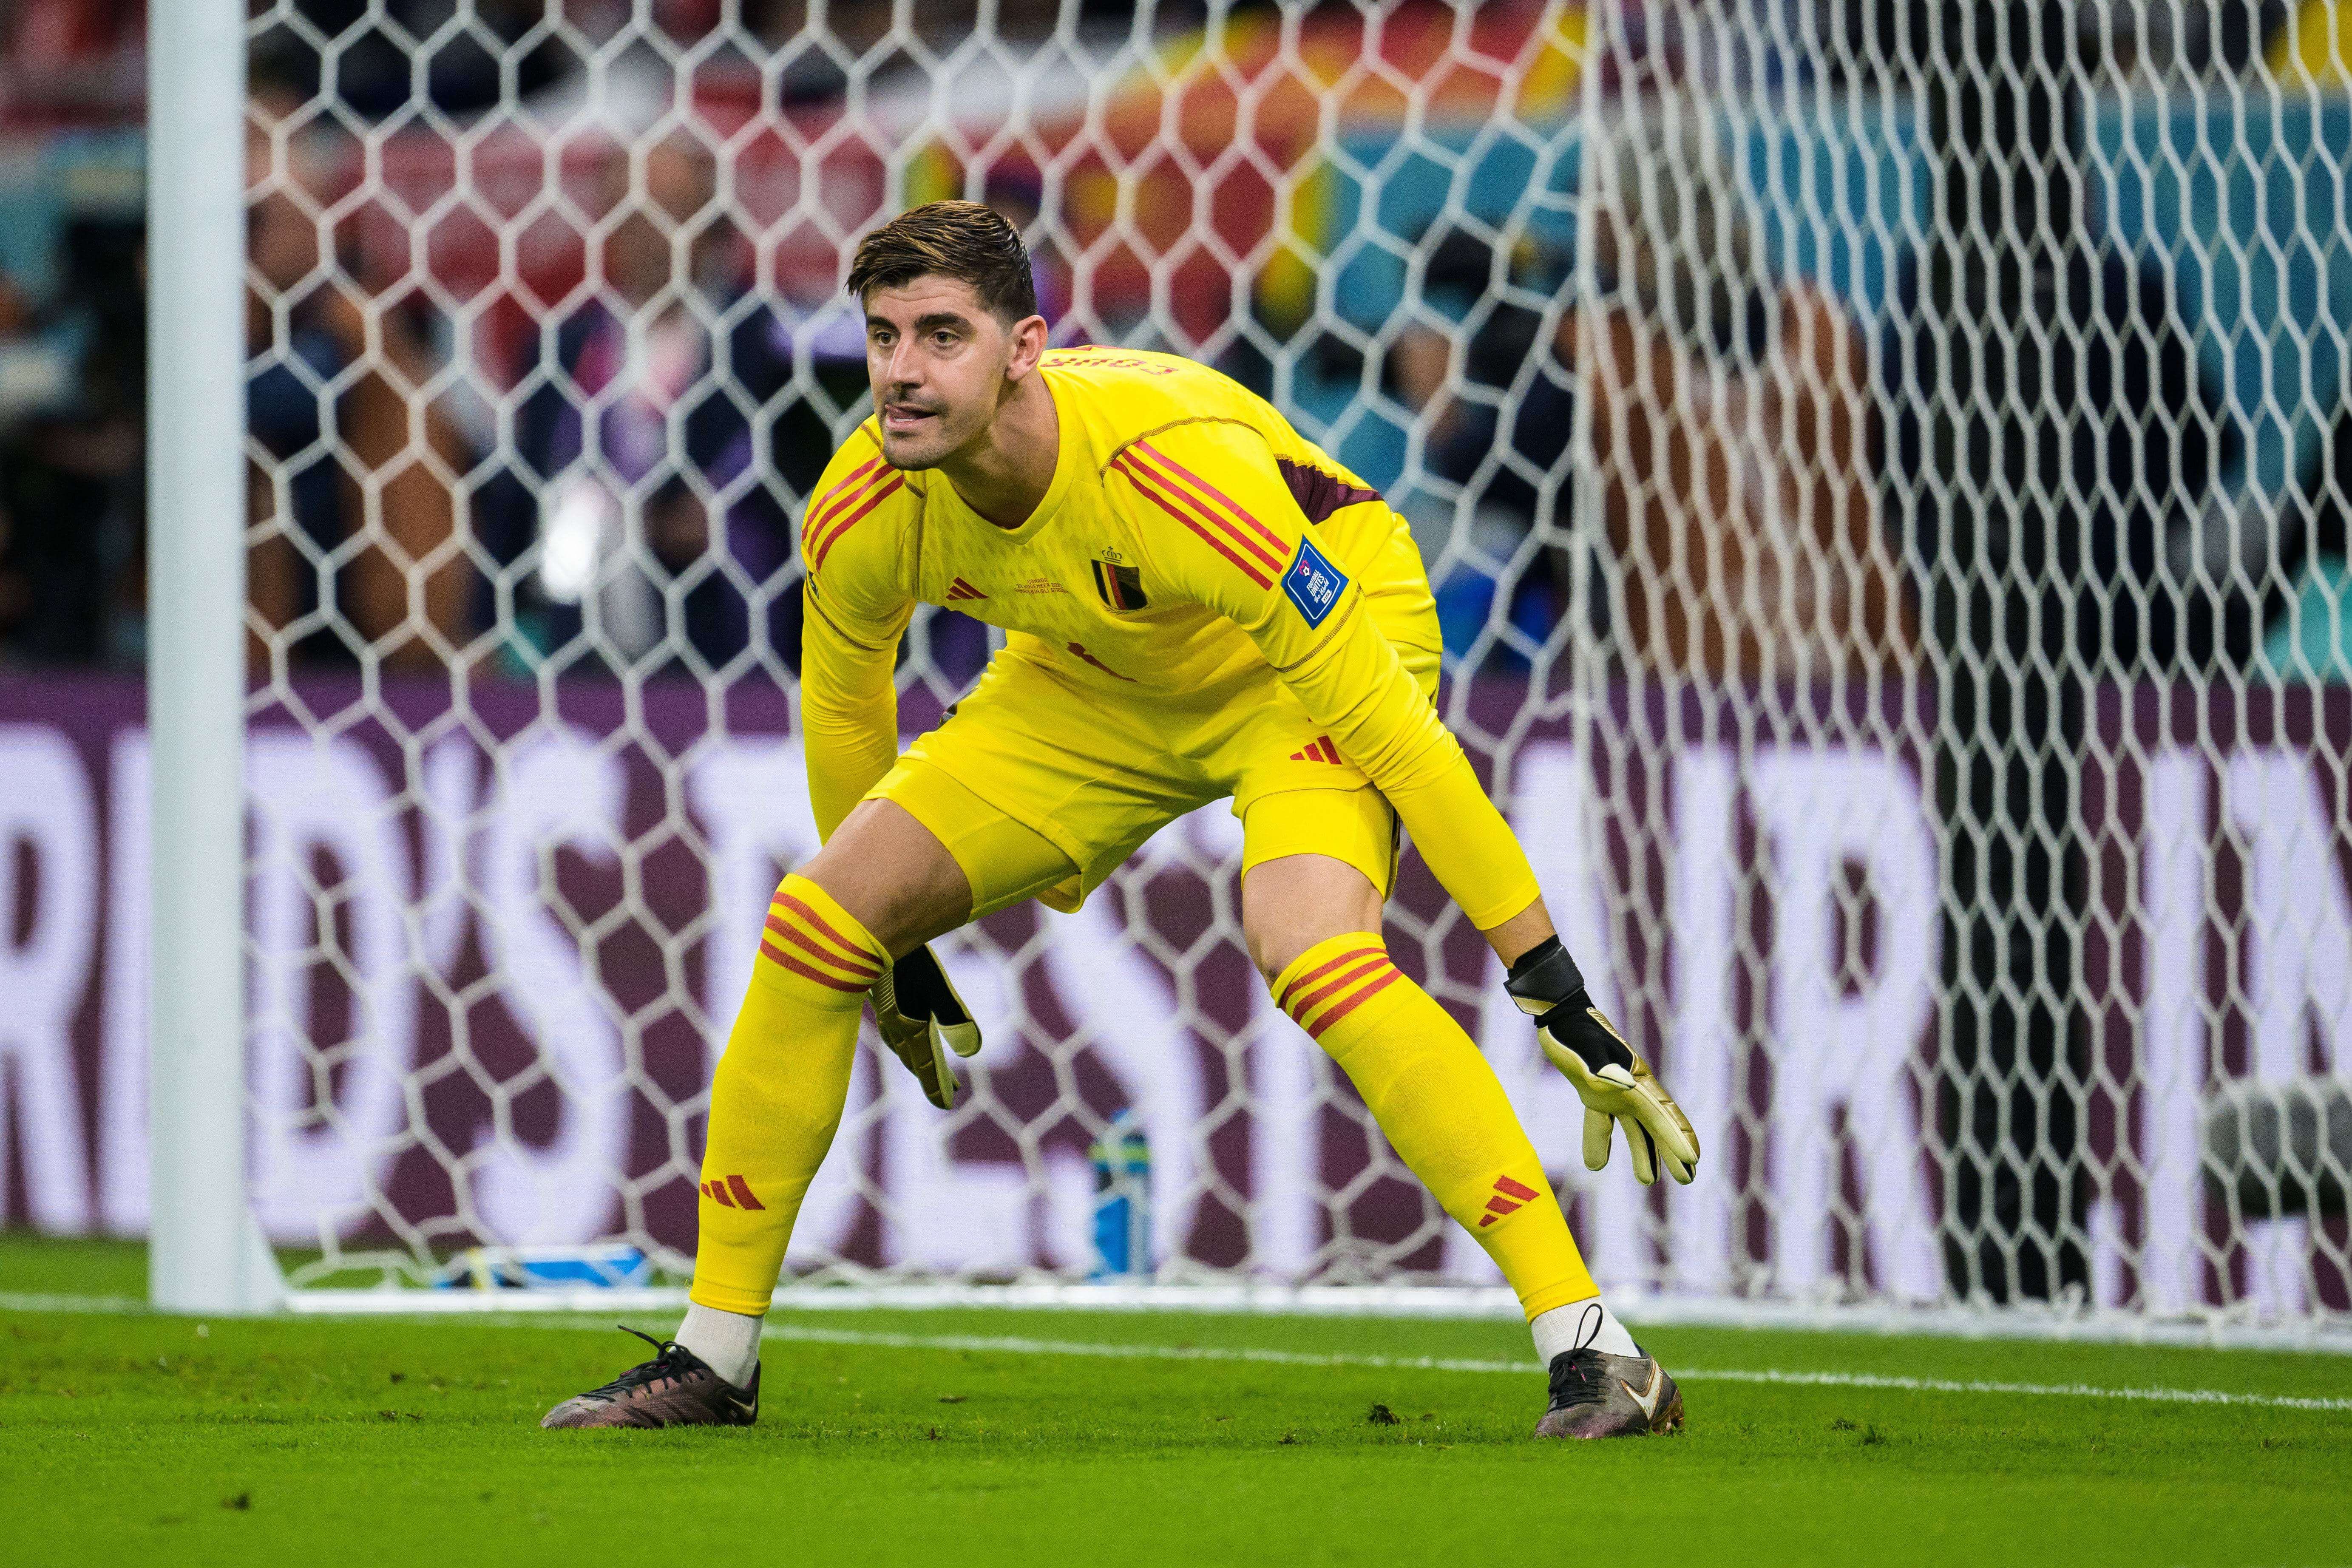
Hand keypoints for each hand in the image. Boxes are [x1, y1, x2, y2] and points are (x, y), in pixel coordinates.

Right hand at [871, 944, 981, 1110]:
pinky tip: (899, 1028)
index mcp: (907, 1028)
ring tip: (922, 1065)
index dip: (936, 1086)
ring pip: (899, 1042)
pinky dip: (899, 1035)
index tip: (947, 1104)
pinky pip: (890, 1025)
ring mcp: (883, 1010)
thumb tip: (973, 1050)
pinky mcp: (879, 994)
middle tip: (947, 1090)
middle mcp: (893, 1024)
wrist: (868, 929)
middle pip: (913, 1058)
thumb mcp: (936, 987)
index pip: (925, 1065)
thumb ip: (953, 1016)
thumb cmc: (906, 959)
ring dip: (912, 1057)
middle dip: (930, 1074)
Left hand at [1537, 995, 1699, 1186]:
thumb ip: (1606, 1069)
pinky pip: (1603, 1122)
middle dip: (1673, 1150)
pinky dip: (1600, 1141)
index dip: (1677, 1137)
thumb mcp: (1588, 1052)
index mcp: (1635, 1080)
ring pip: (1635, 1127)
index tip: (1693, 1160)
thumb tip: (1626, 1085)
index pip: (1662, 1114)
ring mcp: (1615, 1091)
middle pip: (1657, 1125)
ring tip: (1648, 1180)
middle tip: (1687, 1178)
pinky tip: (1596, 1163)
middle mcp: (1631, 1088)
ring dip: (1644, 1152)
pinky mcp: (1595, 1093)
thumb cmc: (1575, 1033)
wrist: (1559, 1015)